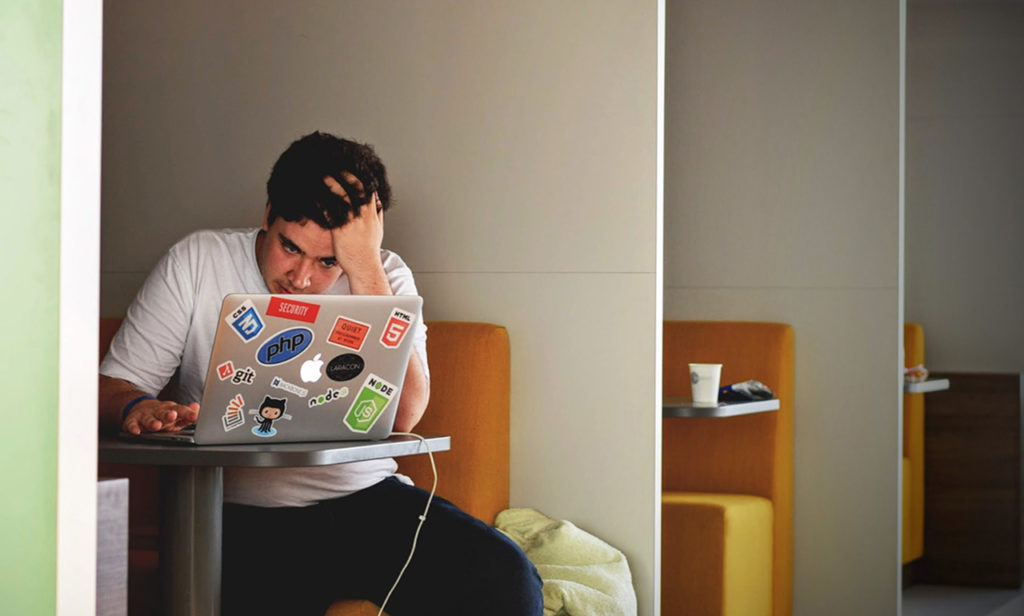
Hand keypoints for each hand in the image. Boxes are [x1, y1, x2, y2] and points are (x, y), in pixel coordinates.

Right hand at [122, 399, 199, 434]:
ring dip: (152, 422)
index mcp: (170, 409)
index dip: (187, 413)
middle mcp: (158, 411)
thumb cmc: (163, 414)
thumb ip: (187, 414)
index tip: (194, 417)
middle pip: (164, 412)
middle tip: (173, 416)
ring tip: (157, 426)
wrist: (140, 407)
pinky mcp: (132, 420)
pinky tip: (136, 431)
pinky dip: (133, 427)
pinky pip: (132, 424)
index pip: (180, 410)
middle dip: (168, 415)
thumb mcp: (176, 414)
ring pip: (148, 419)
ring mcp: (145, 415)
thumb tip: (197, 408)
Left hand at [324, 176, 389, 293]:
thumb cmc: (369, 251)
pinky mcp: (340, 230)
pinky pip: (330, 211)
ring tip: (322, 174)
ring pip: (342, 196)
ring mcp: (352, 221)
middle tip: (334, 165)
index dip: (358, 176)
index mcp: (372, 213)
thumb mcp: (378, 229)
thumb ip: (377, 214)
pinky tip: (314, 195)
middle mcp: (363, 215)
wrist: (364, 266)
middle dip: (345, 174)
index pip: (367, 188)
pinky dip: (322, 201)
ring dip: (332, 183)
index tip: (350, 167)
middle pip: (355, 187)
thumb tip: (378, 202)